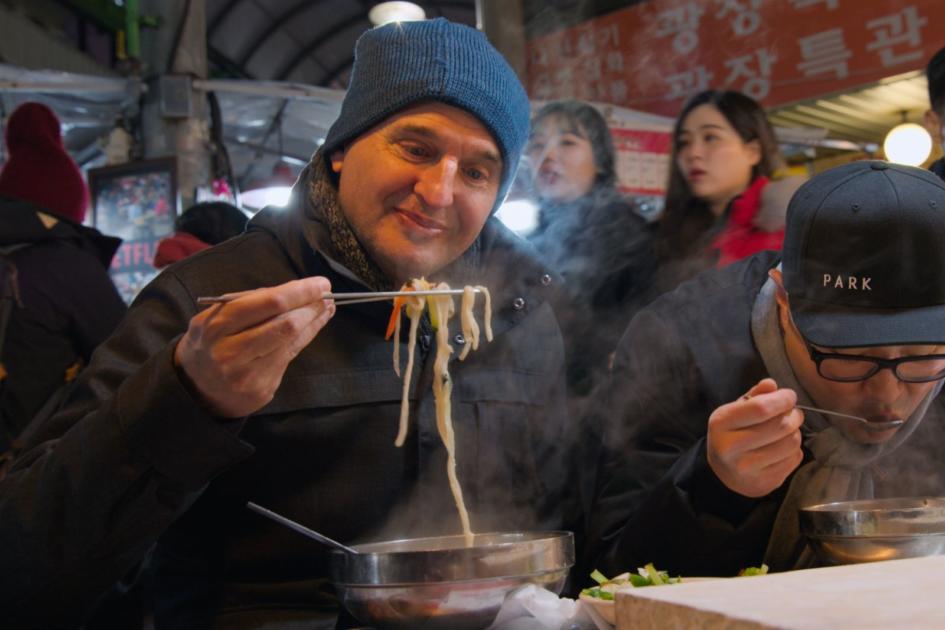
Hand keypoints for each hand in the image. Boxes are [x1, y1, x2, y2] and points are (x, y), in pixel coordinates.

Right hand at [174, 277, 335, 416]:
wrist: (195, 388)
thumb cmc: (210, 342)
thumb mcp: (215, 317)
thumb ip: (249, 303)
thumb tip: (294, 291)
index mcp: (216, 326)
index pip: (268, 303)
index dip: (299, 292)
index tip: (320, 283)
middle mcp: (230, 352)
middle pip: (285, 324)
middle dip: (311, 306)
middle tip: (327, 294)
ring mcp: (247, 374)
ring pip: (291, 341)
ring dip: (313, 320)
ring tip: (325, 306)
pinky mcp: (262, 388)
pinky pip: (290, 356)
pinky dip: (306, 336)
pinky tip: (314, 325)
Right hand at [706, 378, 803, 497]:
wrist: (723, 474)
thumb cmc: (731, 434)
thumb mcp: (735, 411)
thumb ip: (754, 397)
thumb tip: (771, 384)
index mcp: (721, 423)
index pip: (760, 408)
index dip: (782, 399)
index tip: (789, 396)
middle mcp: (731, 447)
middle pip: (780, 426)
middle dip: (794, 415)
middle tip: (792, 413)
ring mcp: (748, 468)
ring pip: (791, 443)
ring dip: (795, 432)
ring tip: (787, 430)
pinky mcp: (764, 482)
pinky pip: (794, 459)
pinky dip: (795, 449)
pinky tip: (784, 447)